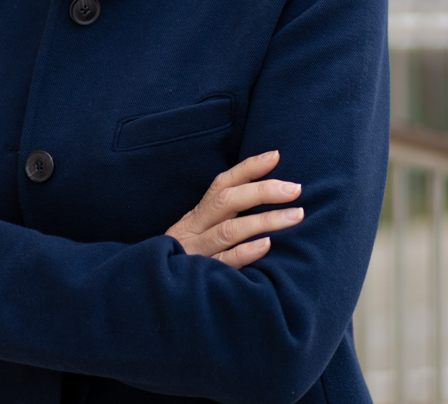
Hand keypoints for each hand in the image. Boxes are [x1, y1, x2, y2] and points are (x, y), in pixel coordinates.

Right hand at [165, 151, 302, 268]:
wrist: (151, 292)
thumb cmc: (188, 259)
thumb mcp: (200, 233)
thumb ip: (224, 217)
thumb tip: (266, 194)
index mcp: (197, 215)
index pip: (223, 183)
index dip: (248, 168)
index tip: (275, 156)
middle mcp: (195, 228)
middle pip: (227, 201)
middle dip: (263, 191)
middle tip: (295, 189)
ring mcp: (197, 252)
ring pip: (230, 230)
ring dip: (264, 221)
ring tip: (296, 215)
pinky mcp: (201, 277)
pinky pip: (224, 263)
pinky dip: (245, 252)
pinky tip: (267, 245)